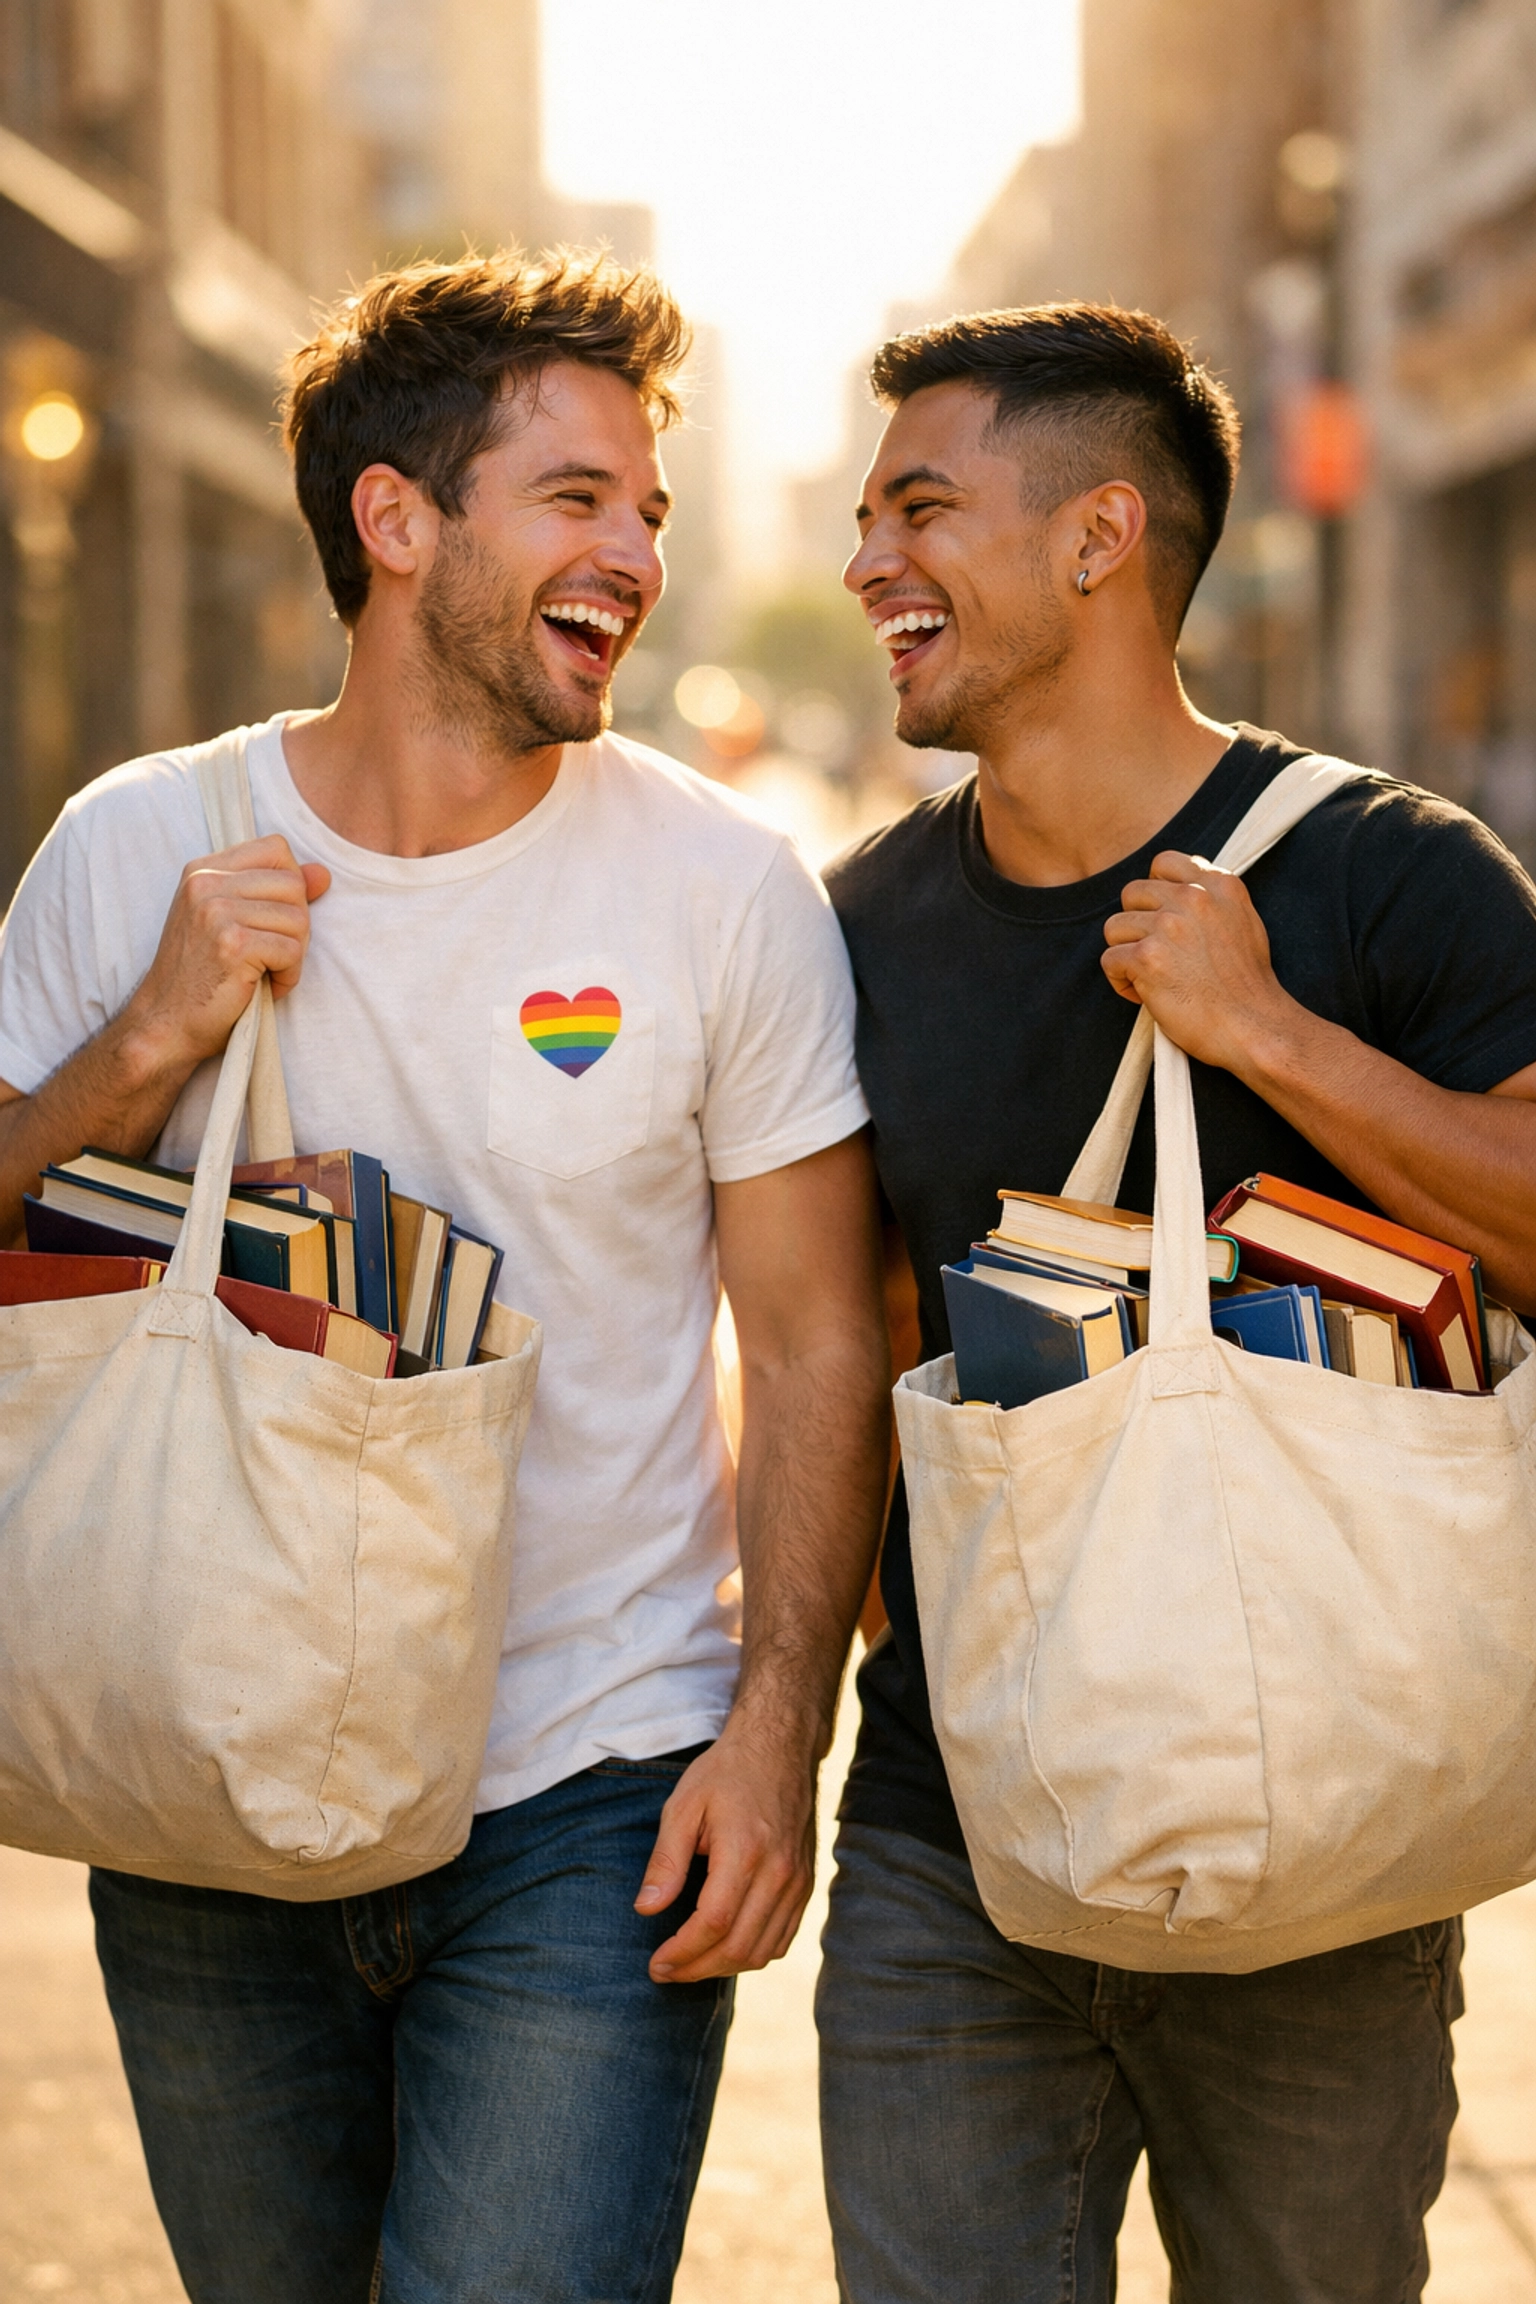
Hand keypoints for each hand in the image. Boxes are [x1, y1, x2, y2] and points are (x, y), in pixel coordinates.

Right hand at [123, 837, 330, 1075]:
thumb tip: (323, 873)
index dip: (290, 885)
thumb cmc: (201, 975)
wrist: (165, 1023)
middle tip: (271, 955)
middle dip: (296, 926)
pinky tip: (265, 986)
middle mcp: (206, 883)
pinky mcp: (232, 944)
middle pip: (293, 884)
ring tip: (265, 972)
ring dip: (293, 954)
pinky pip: (293, 950)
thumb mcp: (230, 921)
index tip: (272, 920)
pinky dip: (288, 976)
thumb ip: (274, 891)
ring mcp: (216, 912)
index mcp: (203, 870)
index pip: (276, 849)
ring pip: (298, 918)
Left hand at [634, 1719, 816, 1983]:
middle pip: (738, 1947)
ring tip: (690, 1964)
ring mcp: (797, 1882)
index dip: (682, 1953)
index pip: (712, 1924)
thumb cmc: (726, 1773)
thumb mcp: (683, 1805)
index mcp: (745, 1851)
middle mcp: (778, 1873)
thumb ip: (666, 1861)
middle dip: (696, 1968)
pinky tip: (724, 1949)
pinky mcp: (805, 1885)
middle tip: (664, 1971)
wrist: (780, 1748)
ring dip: (723, 1967)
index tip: (656, 1963)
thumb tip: (646, 1909)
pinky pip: (782, 1939)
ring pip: (762, 1951)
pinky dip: (752, 1955)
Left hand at [1101, 850, 1303, 1074]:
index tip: (1163, 917)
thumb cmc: (1246, 984)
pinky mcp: (1147, 958)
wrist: (1253, 1026)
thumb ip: (1212, 899)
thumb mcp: (1243, 922)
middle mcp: (1193, 898)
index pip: (1164, 862)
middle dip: (1137, 924)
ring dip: (1127, 953)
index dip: (1155, 891)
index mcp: (1220, 885)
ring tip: (1151, 977)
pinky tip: (1144, 995)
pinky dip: (1120, 981)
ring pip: (1115, 927)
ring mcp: (1168, 926)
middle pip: (1132, 893)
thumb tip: (1177, 888)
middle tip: (1157, 955)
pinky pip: (1109, 959)